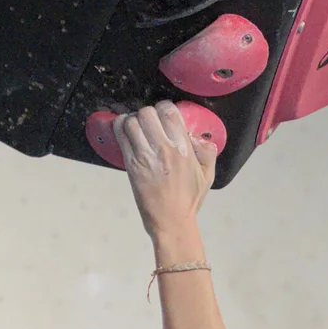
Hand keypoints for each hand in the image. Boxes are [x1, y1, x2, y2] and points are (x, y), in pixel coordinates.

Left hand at [116, 102, 215, 245]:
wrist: (171, 221)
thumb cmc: (190, 199)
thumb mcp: (208, 174)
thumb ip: (207, 151)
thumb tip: (196, 135)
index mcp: (183, 148)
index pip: (169, 112)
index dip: (164, 107)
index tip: (164, 114)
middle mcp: (163, 149)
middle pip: (147, 113)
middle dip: (147, 113)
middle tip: (149, 122)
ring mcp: (145, 156)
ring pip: (131, 122)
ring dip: (132, 119)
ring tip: (135, 125)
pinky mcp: (131, 165)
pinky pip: (121, 136)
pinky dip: (120, 127)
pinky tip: (124, 129)